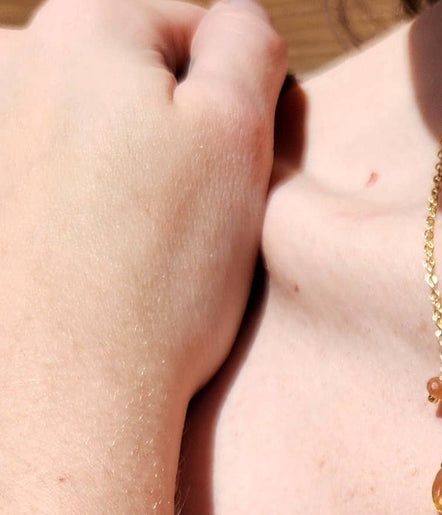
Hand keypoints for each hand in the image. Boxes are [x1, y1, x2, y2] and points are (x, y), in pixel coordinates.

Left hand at [0, 0, 286, 417]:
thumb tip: (242, 24)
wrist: (70, 383)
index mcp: (85, 23)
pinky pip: (65, 176)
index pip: (198, 26)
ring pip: (102, 128)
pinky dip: (93, 203)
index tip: (243, 170)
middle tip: (199, 214)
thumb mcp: (236, 135)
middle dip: (181, 131)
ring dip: (137, 169)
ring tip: (150, 243)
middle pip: (140, 74)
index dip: (240, 99)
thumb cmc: (160, 266)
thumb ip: (248, 47)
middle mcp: (17, 59)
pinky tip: (105, 254)